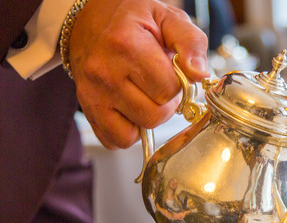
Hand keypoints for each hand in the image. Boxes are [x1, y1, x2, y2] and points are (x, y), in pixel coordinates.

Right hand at [69, 0, 208, 148]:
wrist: (90, 20)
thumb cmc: (132, 20)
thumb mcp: (167, 18)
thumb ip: (190, 43)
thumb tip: (199, 74)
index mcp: (126, 45)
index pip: (169, 89)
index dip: (179, 85)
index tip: (173, 73)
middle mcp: (104, 72)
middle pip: (155, 115)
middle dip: (165, 103)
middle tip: (160, 85)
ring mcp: (92, 94)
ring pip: (136, 132)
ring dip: (148, 118)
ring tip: (144, 94)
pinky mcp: (87, 111)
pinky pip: (116, 140)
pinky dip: (128, 132)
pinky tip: (130, 109)